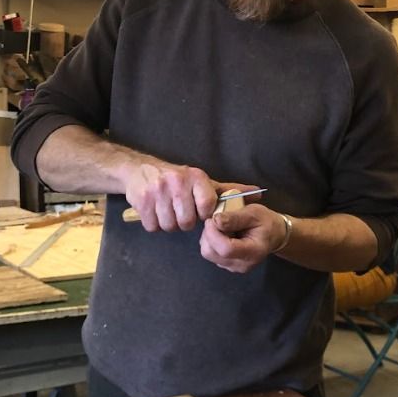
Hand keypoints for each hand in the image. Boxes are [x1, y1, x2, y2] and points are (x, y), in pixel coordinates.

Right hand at [124, 162, 259, 232]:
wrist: (138, 170)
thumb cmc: (176, 179)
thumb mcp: (202, 181)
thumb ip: (229, 191)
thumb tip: (259, 194)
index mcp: (195, 176)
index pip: (207, 206)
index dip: (204, 214)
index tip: (199, 211)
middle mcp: (176, 181)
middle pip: (187, 222)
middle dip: (184, 222)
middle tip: (180, 211)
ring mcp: (157, 191)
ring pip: (170, 226)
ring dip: (169, 223)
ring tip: (167, 210)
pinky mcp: (141, 201)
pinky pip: (153, 227)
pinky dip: (154, 224)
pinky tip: (155, 211)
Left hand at [199, 203, 279, 272]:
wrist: (274, 235)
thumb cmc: (266, 223)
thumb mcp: (254, 213)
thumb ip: (235, 217)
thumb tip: (215, 220)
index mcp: (253, 252)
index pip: (225, 249)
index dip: (213, 233)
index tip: (213, 218)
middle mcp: (241, 265)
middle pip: (211, 253)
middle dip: (208, 234)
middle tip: (217, 221)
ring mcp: (233, 268)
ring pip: (208, 253)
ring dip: (208, 237)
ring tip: (221, 227)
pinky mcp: (226, 266)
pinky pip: (210, 254)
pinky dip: (211, 242)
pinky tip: (222, 235)